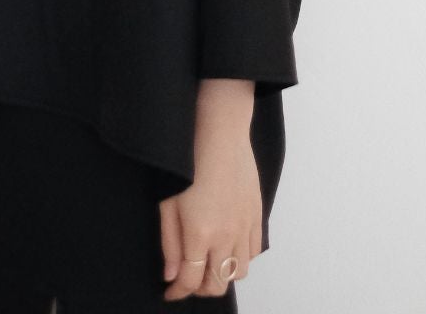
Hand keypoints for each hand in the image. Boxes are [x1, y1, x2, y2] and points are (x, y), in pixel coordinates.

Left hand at [159, 133, 261, 299]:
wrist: (220, 134)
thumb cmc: (188, 162)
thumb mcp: (168, 202)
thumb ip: (170, 243)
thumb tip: (171, 275)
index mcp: (199, 233)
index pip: (190, 280)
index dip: (177, 292)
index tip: (170, 292)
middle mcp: (225, 236)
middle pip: (216, 284)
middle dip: (199, 288)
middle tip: (189, 279)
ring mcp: (244, 226)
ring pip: (239, 273)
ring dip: (223, 275)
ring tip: (209, 263)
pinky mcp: (257, 215)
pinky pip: (254, 251)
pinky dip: (241, 257)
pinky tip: (228, 246)